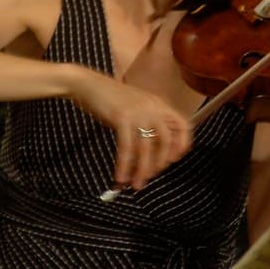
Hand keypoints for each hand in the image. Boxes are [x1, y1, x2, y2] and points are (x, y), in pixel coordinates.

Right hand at [72, 69, 191, 189]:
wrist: (87, 84)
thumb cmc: (109, 98)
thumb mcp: (136, 106)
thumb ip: (147, 123)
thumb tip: (152, 152)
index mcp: (158, 104)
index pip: (182, 125)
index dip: (182, 144)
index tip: (173, 160)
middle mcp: (152, 107)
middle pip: (165, 140)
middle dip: (159, 163)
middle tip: (150, 176)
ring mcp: (138, 112)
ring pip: (146, 147)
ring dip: (141, 169)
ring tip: (136, 184)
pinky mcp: (122, 118)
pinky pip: (127, 147)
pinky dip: (124, 164)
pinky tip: (120, 176)